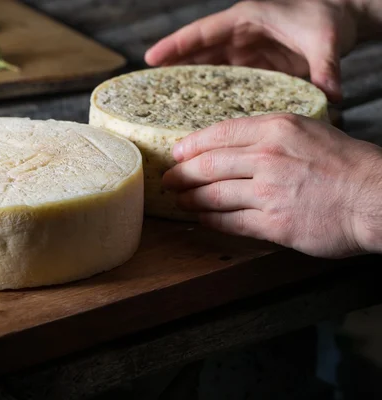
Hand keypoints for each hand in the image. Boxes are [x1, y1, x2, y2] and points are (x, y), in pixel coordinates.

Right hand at [144, 0, 363, 102]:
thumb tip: (332, 97)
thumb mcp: (326, 41)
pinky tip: (195, 105)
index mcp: (248, 18)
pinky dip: (208, 88)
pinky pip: (224, 76)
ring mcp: (245, 49)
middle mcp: (241, 34)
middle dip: (173, 64)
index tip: (152, 57)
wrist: (343, 20)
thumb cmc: (331, 20)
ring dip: (187, 78)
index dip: (177, 45)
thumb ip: (325, 68)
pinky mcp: (253, 64)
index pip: (204, 32)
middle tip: (147, 83)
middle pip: (198, 49)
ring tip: (162, 98)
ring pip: (207, 63)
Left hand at [162, 113, 381, 258]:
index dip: (191, 145)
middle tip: (168, 180)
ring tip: (179, 201)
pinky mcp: (274, 224)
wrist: (378, 198)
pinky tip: (201, 219)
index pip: (219, 134)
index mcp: (277, 129)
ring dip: (190, 199)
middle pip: (208, 166)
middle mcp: (268, 157)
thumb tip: (233, 145)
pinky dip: (210, 220)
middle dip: (180, 175)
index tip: (176, 153)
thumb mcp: (310, 131)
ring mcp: (269, 192)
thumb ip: (270, 135)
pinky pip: (230, 222)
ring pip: (213, 195)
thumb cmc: (348, 165)